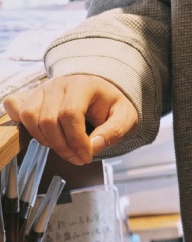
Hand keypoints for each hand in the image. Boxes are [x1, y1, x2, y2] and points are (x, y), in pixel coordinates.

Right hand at [2, 76, 137, 164]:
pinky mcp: (31, 96)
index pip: (70, 114)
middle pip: (48, 120)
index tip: (86, 156)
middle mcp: (59, 84)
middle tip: (77, 157)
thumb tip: (94, 146)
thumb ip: (114, 131)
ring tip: (64, 147)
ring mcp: (42, 89)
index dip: (76, 141)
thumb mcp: (125, 117)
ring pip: (30, 117)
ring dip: (45, 140)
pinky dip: (25, 125)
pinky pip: (16, 109)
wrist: (101, 90)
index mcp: (83, 84)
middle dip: (62, 146)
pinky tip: (43, 135)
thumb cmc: (111, 104)